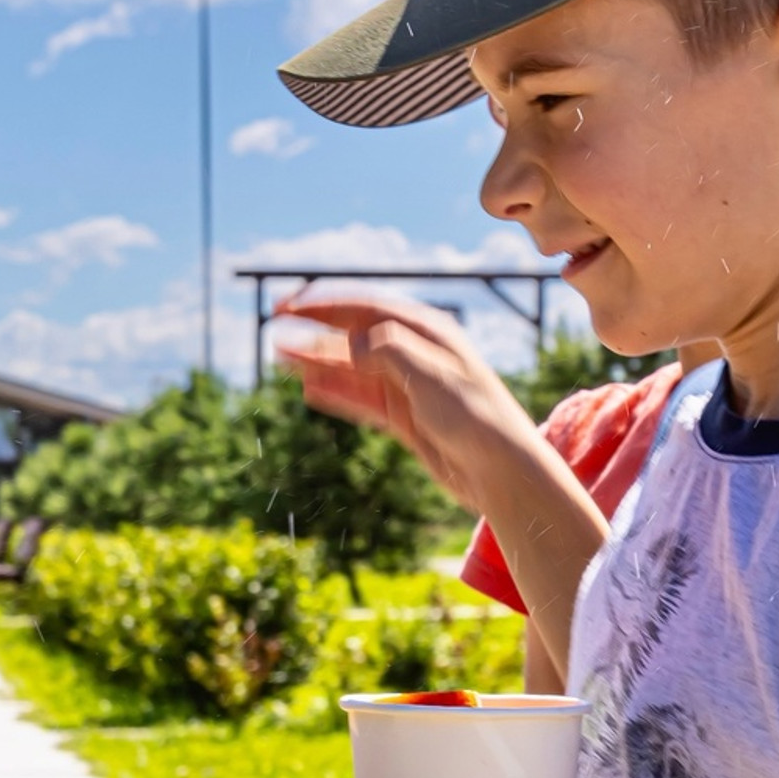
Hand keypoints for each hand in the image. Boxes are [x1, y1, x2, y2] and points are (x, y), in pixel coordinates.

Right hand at [273, 291, 539, 513]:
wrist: (503, 472)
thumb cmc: (477, 418)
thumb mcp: (431, 376)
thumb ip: (387, 351)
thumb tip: (350, 340)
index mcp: (428, 332)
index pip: (367, 308)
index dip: (325, 304)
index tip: (289, 306)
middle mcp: (416, 354)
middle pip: (355, 334)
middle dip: (315, 328)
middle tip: (275, 323)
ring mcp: (409, 387)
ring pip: (352, 368)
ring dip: (317, 361)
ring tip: (281, 356)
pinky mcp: (406, 418)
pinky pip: (362, 400)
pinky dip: (336, 393)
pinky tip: (310, 390)